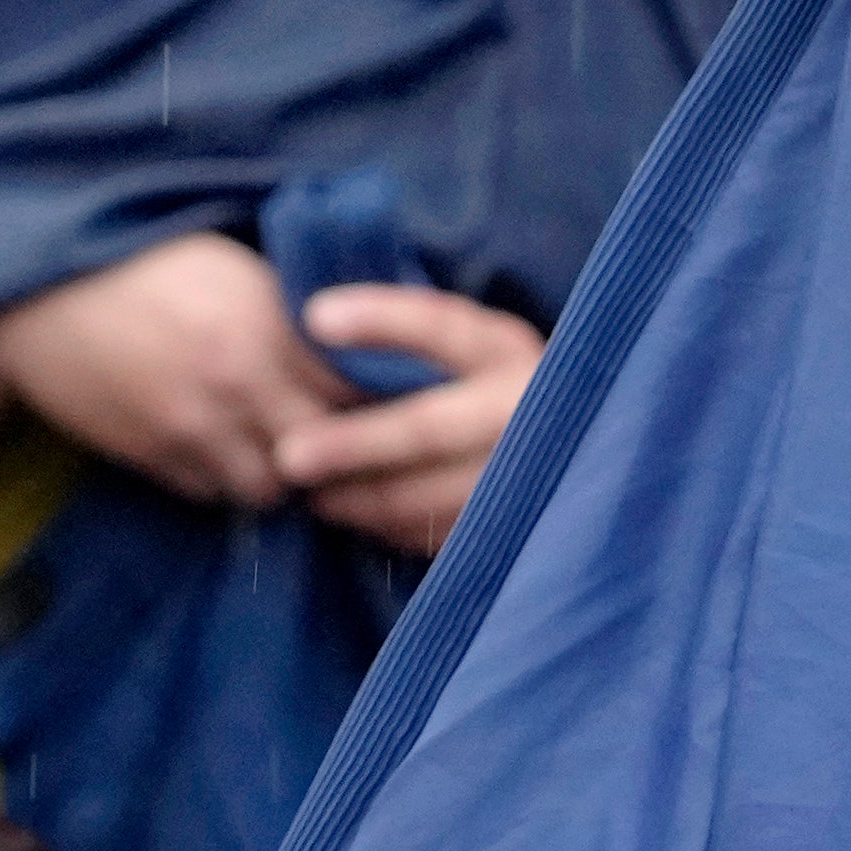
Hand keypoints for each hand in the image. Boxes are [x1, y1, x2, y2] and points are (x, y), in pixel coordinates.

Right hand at [0, 233, 350, 512]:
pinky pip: (208, 494)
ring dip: (273, 475)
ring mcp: (193, 425)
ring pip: (267, 488)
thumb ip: (286, 311)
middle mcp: (238, 380)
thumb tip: (346, 346)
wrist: (38, 296)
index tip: (368, 401)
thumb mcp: (227, 266)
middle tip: (325, 440)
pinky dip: (218, 480)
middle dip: (330, 450)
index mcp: (265, 322)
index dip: (369, 399)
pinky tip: (212, 451)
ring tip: (265, 450)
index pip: (354, 386)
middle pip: (322, 449)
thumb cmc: (139, 264)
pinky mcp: (152, 456)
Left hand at [270, 287, 546, 557]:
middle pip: (429, 428)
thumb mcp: (466, 346)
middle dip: (354, 444)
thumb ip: (408, 337)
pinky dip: (388, 527)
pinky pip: (438, 534)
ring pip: (428, 495)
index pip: (442, 326)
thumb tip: (314, 325)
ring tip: (310, 493)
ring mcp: (525, 474)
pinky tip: (352, 515)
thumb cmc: (482, 384)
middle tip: (289, 455)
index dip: (382, 320)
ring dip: (361, 497)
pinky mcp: (514, 525)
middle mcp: (524, 407)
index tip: (316, 317)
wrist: (561, 447)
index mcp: (505, 350)